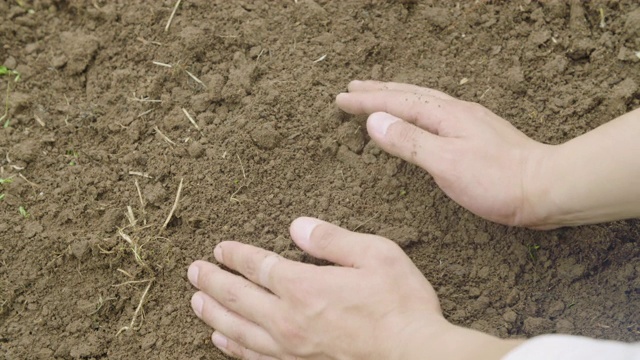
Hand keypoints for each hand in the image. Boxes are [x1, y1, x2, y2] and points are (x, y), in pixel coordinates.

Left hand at [188, 218, 519, 358]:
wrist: (417, 356)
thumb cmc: (401, 304)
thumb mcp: (376, 254)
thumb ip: (332, 240)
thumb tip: (297, 226)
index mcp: (305, 286)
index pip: (257, 266)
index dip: (236, 255)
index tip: (220, 248)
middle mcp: (289, 319)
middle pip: (238, 298)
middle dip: (213, 282)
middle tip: (193, 271)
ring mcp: (292, 348)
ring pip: (238, 330)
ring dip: (214, 313)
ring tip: (196, 302)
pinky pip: (255, 358)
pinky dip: (233, 348)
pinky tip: (222, 340)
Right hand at [336, 80, 553, 227]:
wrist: (545, 188)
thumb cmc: (497, 181)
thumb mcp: (446, 163)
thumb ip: (409, 141)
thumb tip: (375, 121)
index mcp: (444, 115)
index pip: (395, 103)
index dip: (366, 101)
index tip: (340, 99)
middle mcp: (456, 111)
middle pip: (409, 94)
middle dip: (378, 90)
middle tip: (353, 87)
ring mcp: (469, 121)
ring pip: (424, 101)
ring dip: (397, 96)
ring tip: (380, 95)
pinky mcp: (477, 134)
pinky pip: (436, 112)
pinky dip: (416, 109)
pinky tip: (420, 117)